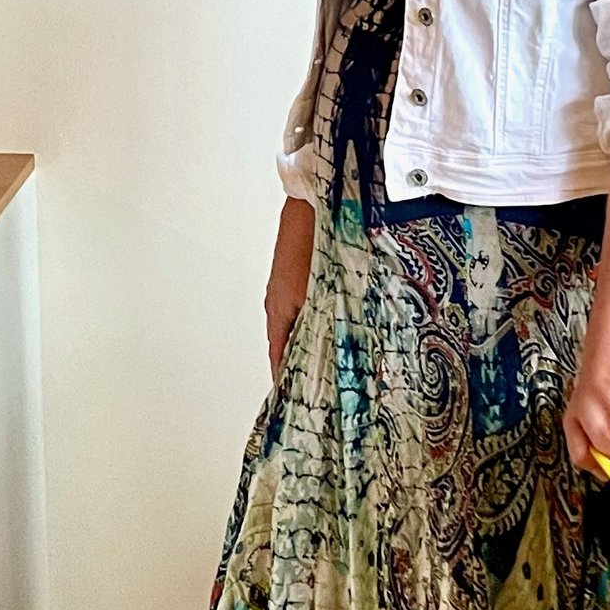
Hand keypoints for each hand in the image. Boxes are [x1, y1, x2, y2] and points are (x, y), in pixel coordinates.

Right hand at [265, 197, 315, 377]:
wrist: (311, 211)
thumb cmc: (311, 250)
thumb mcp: (317, 295)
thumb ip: (320, 324)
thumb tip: (329, 352)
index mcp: (277, 313)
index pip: (278, 356)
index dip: (285, 377)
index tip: (294, 398)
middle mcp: (277, 304)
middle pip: (286, 342)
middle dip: (300, 361)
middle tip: (319, 383)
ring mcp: (285, 291)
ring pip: (297, 325)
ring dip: (309, 340)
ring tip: (330, 357)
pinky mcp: (297, 279)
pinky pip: (303, 309)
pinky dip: (314, 322)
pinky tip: (332, 324)